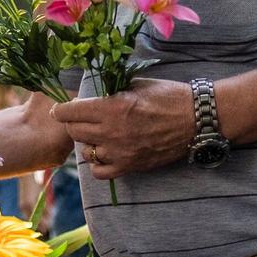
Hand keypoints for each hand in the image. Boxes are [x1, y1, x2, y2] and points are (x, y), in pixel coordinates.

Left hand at [50, 78, 194, 179]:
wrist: (195, 118)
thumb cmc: (168, 96)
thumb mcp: (136, 84)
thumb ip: (112, 90)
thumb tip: (92, 93)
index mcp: (110, 108)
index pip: (69, 113)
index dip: (61, 110)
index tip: (60, 109)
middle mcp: (111, 132)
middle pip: (74, 132)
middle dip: (73, 124)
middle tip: (81, 119)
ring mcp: (120, 152)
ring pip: (86, 152)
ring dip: (87, 143)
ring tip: (96, 135)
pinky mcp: (130, 166)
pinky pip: (100, 172)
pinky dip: (98, 163)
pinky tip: (104, 153)